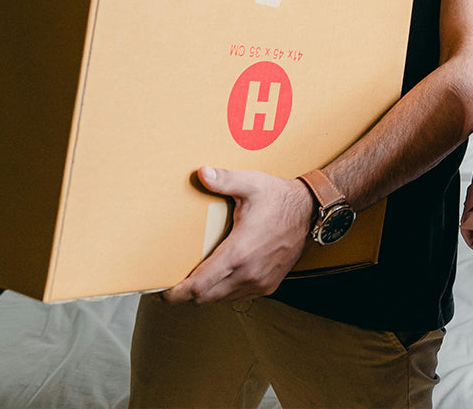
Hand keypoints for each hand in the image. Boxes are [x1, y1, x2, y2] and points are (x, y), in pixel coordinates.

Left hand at [162, 167, 313, 304]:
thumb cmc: (279, 197)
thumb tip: (201, 173)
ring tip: (195, 279)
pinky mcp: (269, 285)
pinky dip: (225, 291)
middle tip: (173, 285)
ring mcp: (260, 282)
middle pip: (206, 298)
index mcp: (239, 252)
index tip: (162, 293)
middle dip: (187, 295)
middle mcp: (249, 273)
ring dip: (207, 293)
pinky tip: (221, 276)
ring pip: (222, 299)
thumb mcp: (251, 184)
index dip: (177, 294)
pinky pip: (238, 297)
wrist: (311, 212)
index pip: (200, 286)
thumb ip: (225, 180)